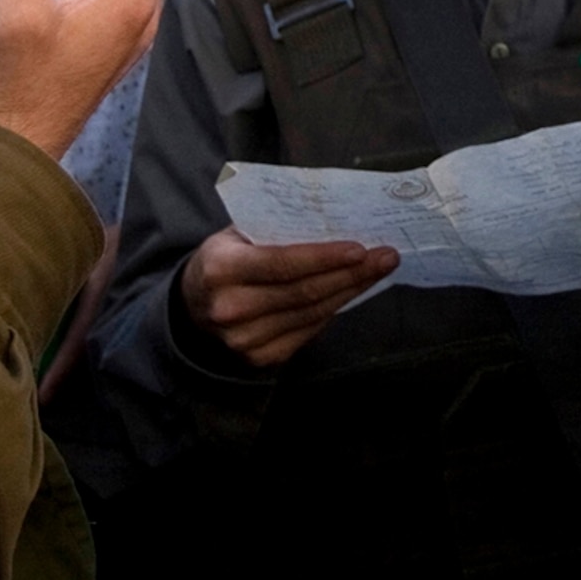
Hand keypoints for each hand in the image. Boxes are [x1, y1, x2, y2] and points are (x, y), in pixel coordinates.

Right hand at [180, 228, 395, 368]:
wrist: (194, 305)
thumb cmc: (224, 259)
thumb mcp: (235, 234)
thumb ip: (274, 229)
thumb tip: (334, 222)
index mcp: (221, 269)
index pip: (282, 263)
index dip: (324, 258)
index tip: (361, 248)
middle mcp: (230, 308)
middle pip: (304, 292)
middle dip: (352, 273)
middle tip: (386, 257)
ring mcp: (244, 339)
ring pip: (312, 313)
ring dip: (350, 291)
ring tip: (377, 272)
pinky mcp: (259, 358)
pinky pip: (308, 332)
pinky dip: (333, 311)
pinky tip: (350, 293)